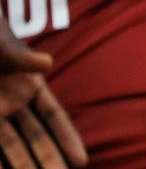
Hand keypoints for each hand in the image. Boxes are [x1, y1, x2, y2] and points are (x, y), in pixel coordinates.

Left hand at [0, 29, 85, 168]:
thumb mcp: (2, 46)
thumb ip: (21, 58)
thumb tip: (46, 62)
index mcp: (30, 87)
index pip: (53, 118)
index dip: (67, 139)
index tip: (80, 161)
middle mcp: (14, 106)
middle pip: (34, 139)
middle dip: (47, 161)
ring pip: (11, 147)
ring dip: (21, 165)